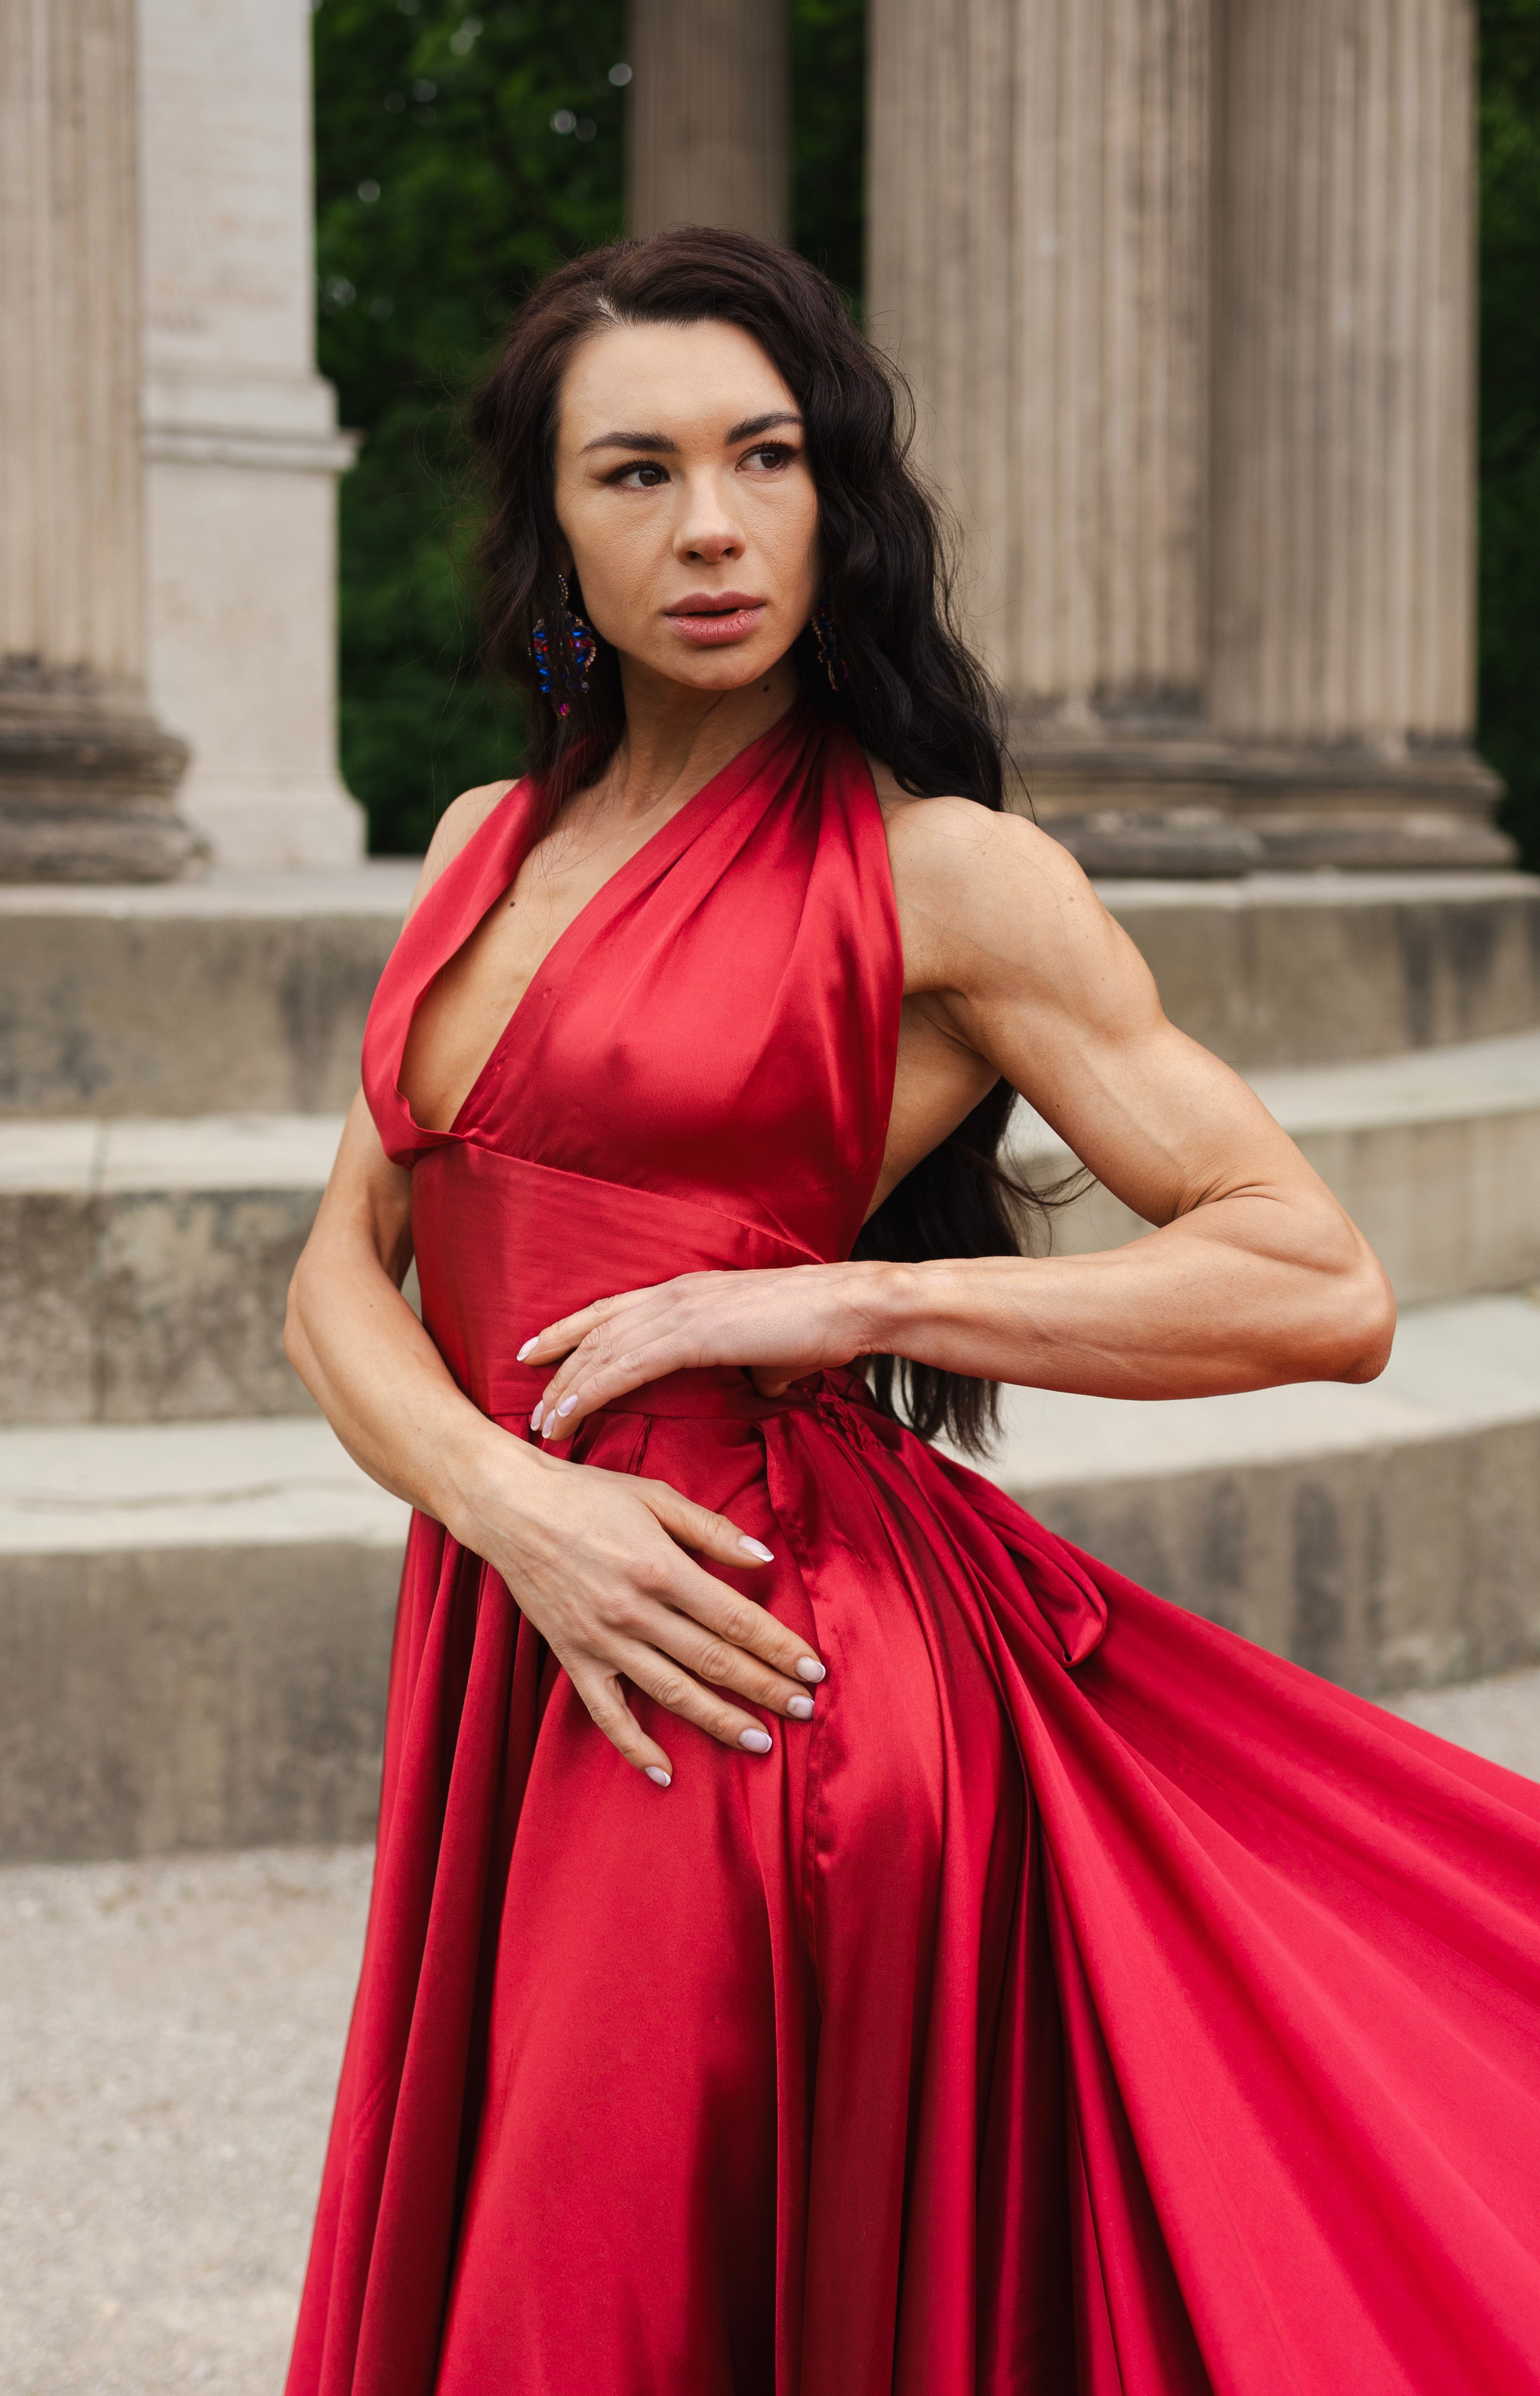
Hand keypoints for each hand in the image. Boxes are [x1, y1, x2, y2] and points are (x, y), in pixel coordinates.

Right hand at [453, 1432, 827, 1785]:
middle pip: (714, 1661)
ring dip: (720, 1722)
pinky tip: (665, 1771)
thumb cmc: (587, 1495)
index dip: (778, 1647)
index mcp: (660, 1568)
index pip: (734, 1618)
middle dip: (765, 1688)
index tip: (813, 1669)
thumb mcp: (656, 1495)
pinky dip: (635, 1746)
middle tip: (805, 1709)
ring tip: (761, 1742)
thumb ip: (712, 1530)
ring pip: (672, 1693)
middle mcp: (634, 1612)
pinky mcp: (573, 1659)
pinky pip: (607, 1714)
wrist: (511, 1507)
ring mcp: (602, 1641)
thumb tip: (765, 1558)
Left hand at [517, 1261, 896, 1440]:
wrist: (850, 1306)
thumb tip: (759, 1379)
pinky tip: (568, 1413)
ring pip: (601, 1350)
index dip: (571, 1332)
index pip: (613, 1312)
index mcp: (687, 1295)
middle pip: (595, 1330)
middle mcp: (673, 1295)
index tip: (537, 1354)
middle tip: (527, 1404)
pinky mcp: (690, 1333)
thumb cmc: (819, 1327)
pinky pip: (624, 1366)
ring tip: (540, 1423)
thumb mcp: (770, 1350)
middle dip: (556, 1366)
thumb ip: (752, 1364)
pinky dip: (590, 1390)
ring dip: (566, 1388)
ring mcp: (679, 1310)